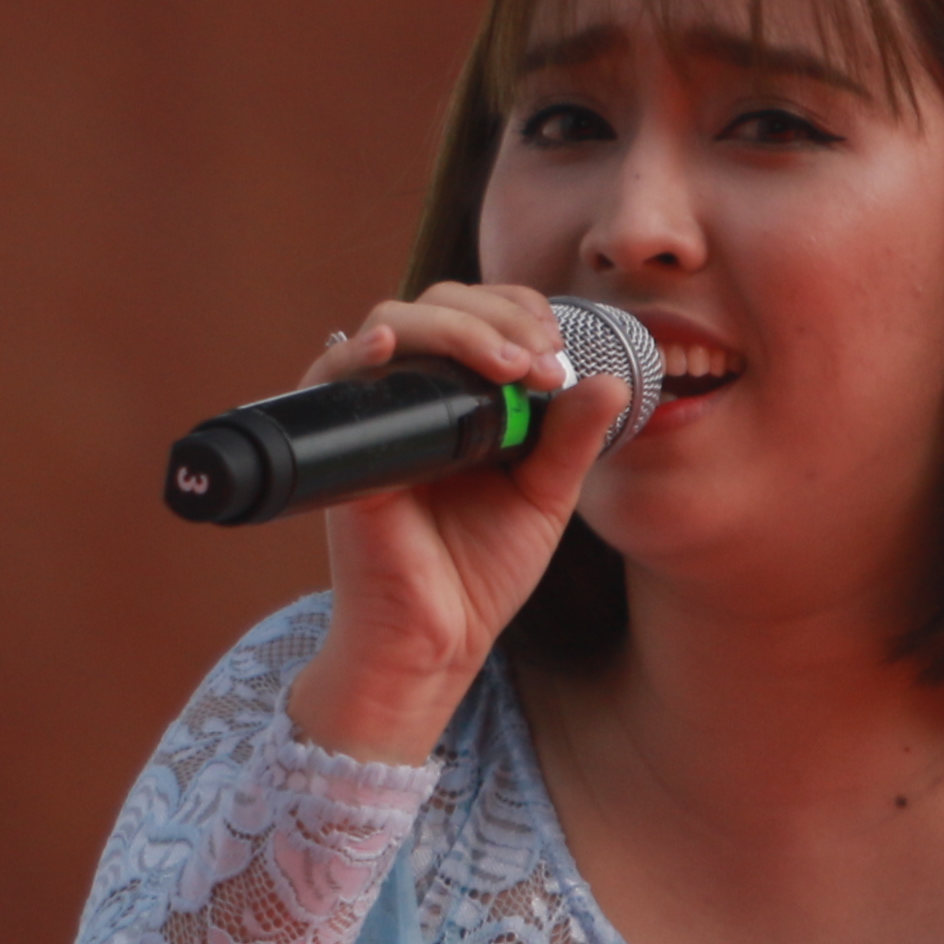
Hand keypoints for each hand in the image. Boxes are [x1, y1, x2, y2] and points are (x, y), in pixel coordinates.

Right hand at [278, 282, 619, 763]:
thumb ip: (571, 437)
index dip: (519, 311)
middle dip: (497, 315)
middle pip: (437, 304)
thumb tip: (611, 379)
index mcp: (461, 397)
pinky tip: (392, 346)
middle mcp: (413, 395)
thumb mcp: (544, 495)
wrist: (439, 640)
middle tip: (541, 360)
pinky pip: (332, 375)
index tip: (558, 350)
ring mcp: (374, 415)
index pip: (480, 314)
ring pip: (392, 322)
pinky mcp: (342, 445)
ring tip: (506, 365)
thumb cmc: (482, 571)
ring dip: (455, 328)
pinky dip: (359, 350)